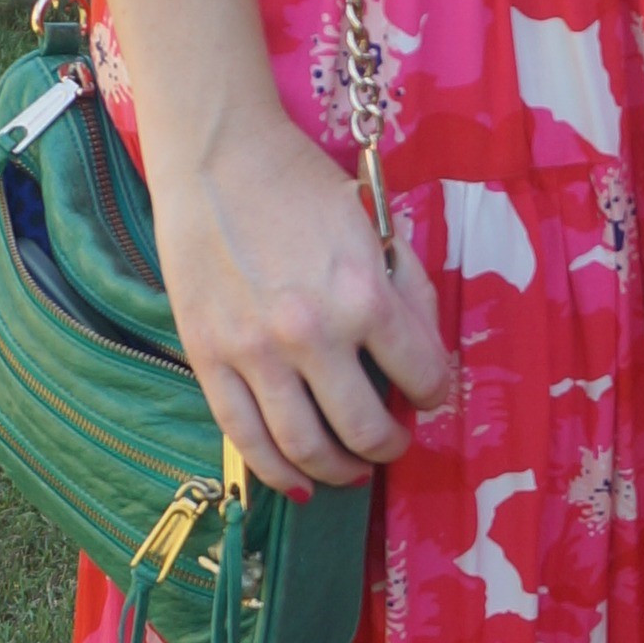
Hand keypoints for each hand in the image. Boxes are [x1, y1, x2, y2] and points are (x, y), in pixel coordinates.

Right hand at [153, 107, 452, 494]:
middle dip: (389, 446)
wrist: (219, 158)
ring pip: (304, 447)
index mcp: (364, 297)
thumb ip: (405, 291)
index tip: (428, 394)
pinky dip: (275, 473)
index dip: (434, 392)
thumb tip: (422, 354)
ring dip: (338, 470)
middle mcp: (312, 335)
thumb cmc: (302, 184)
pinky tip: (298, 484)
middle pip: (365, 429)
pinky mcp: (209, 359)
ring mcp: (255, 353)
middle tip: (392, 443)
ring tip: (352, 469)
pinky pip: (245, 437)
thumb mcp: (374, 230)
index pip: (422, 376)